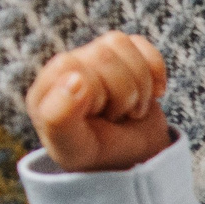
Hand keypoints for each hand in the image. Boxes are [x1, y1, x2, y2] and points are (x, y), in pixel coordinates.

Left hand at [24, 32, 172, 172]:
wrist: (130, 160)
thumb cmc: (96, 154)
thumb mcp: (72, 147)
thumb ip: (59, 117)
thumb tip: (76, 79)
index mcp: (48, 86)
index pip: (74, 66)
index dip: (98, 93)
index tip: (100, 118)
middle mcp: (68, 66)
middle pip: (102, 54)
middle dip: (123, 94)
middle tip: (117, 116)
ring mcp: (96, 59)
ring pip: (120, 43)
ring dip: (139, 84)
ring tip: (130, 108)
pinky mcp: (125, 57)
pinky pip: (141, 44)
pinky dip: (155, 70)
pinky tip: (152, 92)